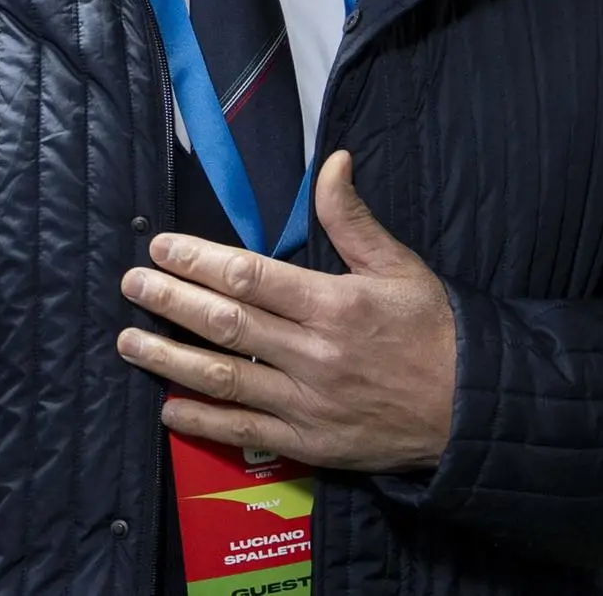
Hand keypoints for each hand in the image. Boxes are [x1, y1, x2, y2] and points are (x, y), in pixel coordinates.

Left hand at [116, 151, 456, 474]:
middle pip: (226, 324)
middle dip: (170, 301)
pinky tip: (167, 408)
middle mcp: (314, 355)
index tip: (163, 246)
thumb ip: (352, 217)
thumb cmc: (432, 331)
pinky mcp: (308, 442)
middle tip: (132, 284)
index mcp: (333, 305)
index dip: (199, 260)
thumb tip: (332, 160)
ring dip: (170, 359)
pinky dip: (201, 421)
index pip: (250, 277)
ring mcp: (307, 403)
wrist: (472, 409)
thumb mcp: (399, 265)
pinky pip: (244, 430)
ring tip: (129, 341)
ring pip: (224, 378)